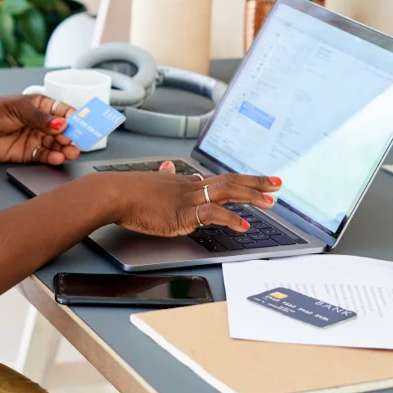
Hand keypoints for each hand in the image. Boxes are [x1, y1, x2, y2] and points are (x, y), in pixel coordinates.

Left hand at [0, 94, 81, 164]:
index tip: (83, 124)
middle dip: (72, 136)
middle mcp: (39, 122)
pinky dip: (52, 158)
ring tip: (70, 152)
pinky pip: (44, 156)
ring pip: (56, 145)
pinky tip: (57, 158)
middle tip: (77, 141)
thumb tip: (61, 123)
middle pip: (63, 130)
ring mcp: (34, 138)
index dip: (74, 118)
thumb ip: (41, 118)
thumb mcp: (18, 109)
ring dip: (65, 149)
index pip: (62, 111)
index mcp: (39, 105)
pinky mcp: (27, 154)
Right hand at [102, 161, 281, 235]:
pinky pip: (213, 214)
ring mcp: (189, 200)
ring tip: (269, 201)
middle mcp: (192, 188)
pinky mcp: (183, 214)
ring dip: (250, 196)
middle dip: (256, 182)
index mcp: (186, 183)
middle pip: (230, 181)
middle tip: (277, 184)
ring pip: (226, 192)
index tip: (260, 180)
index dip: (243, 179)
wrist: (115, 193)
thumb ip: (164, 176)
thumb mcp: (152, 181)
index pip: (221, 178)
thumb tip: (168, 167)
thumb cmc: (130, 191)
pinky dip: (231, 219)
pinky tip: (243, 225)